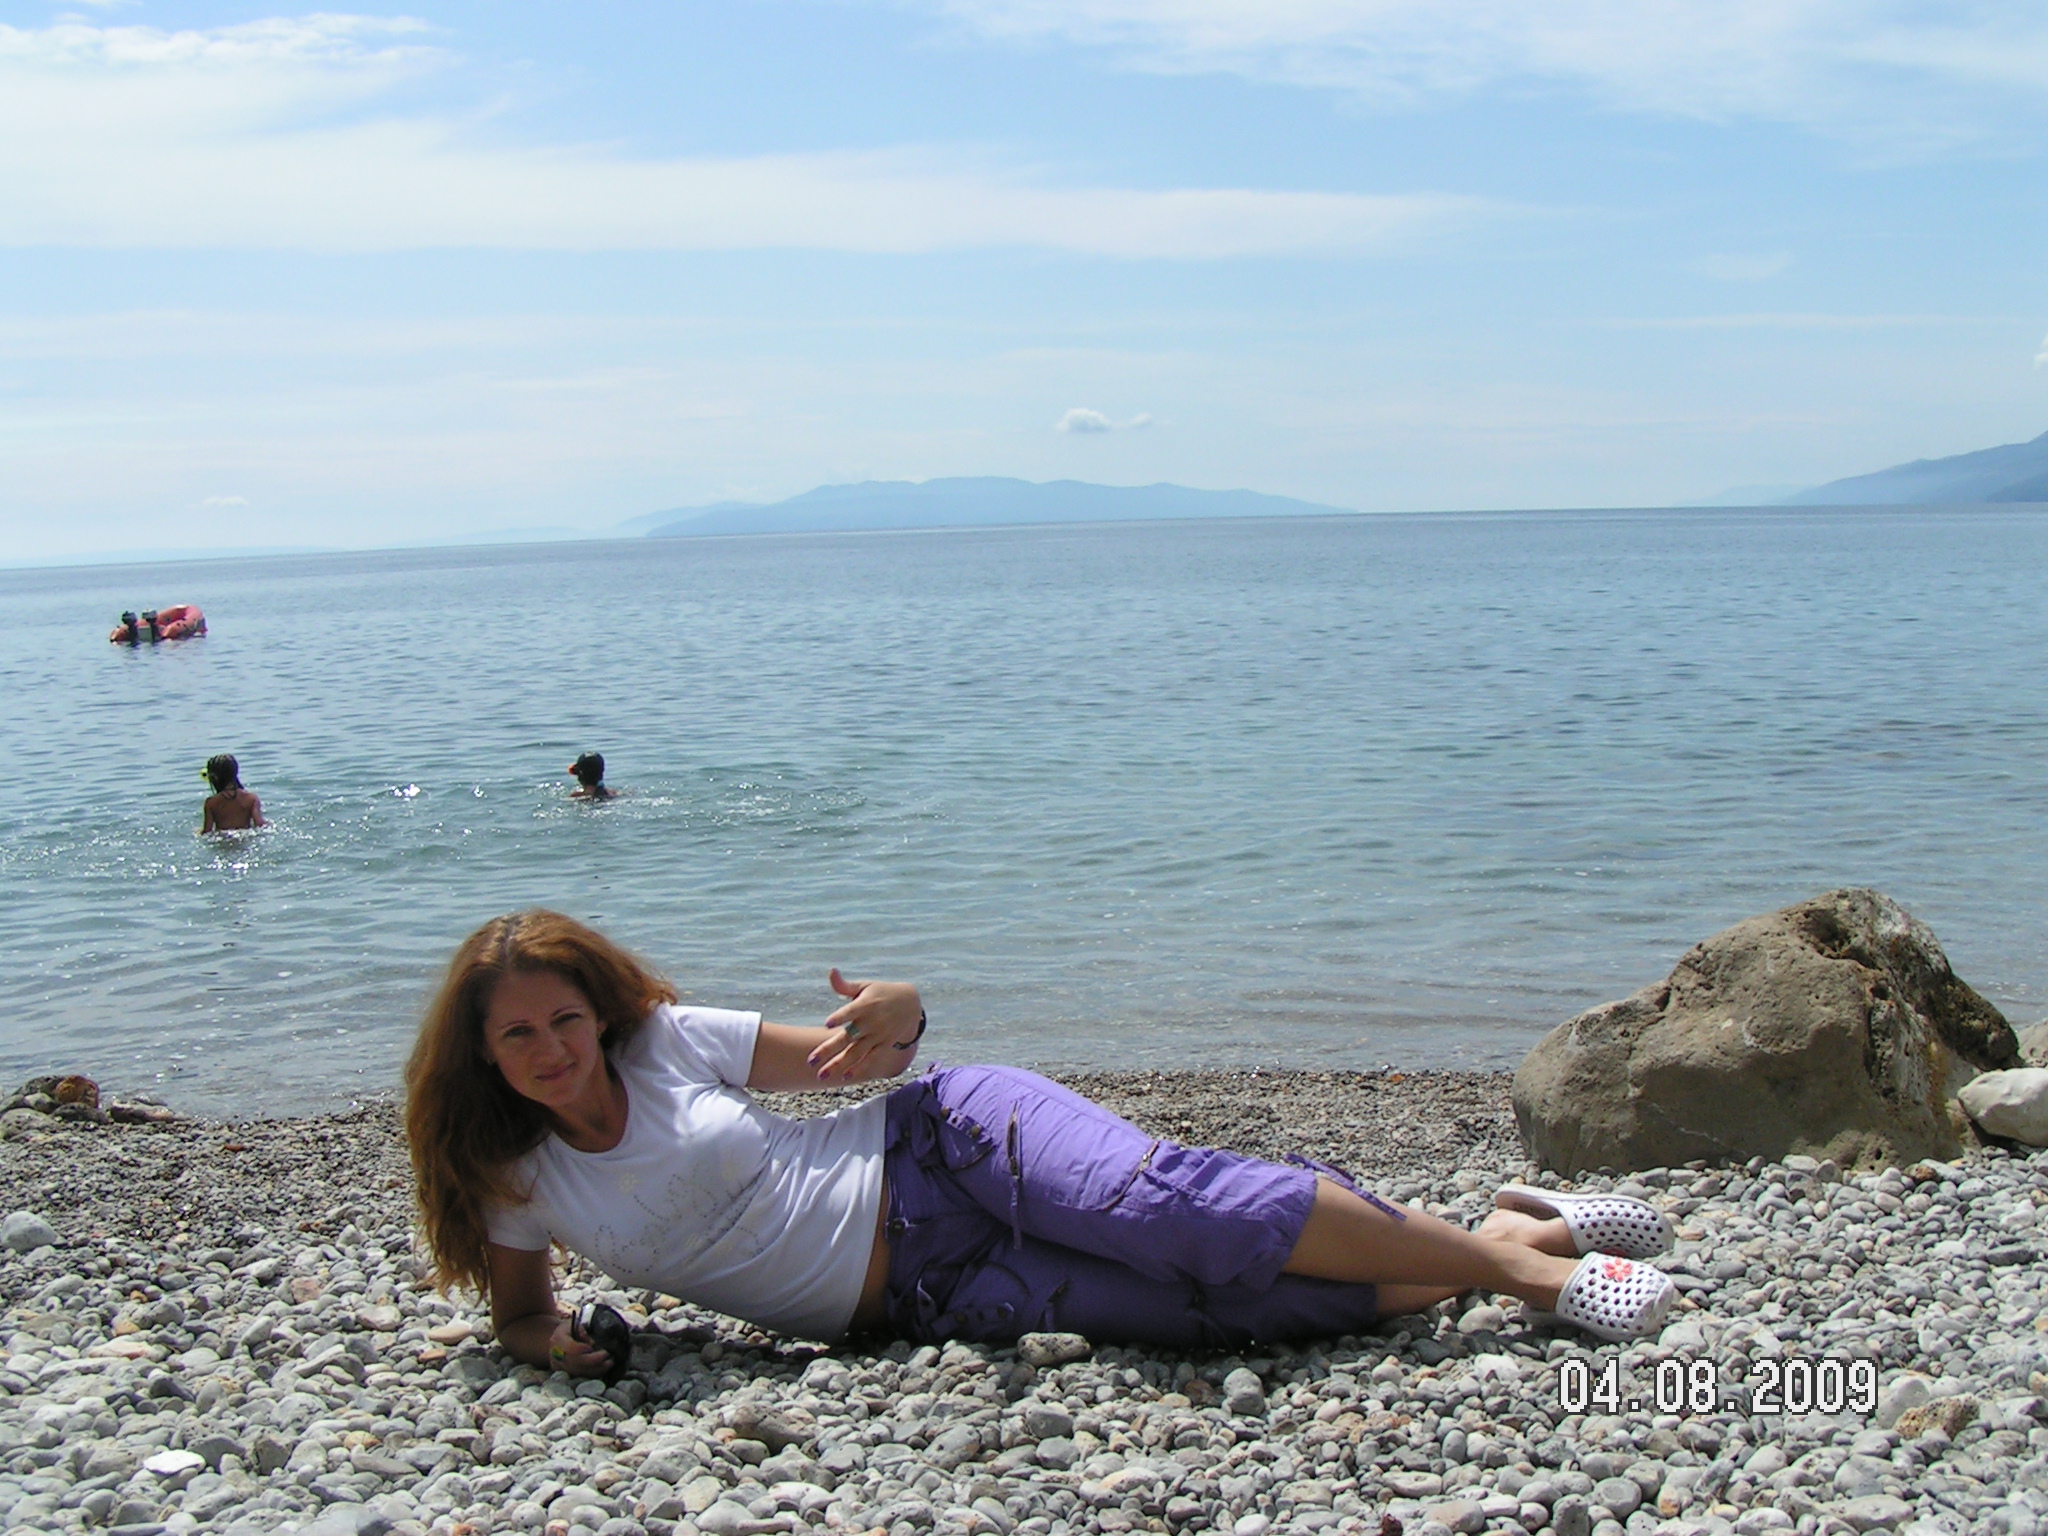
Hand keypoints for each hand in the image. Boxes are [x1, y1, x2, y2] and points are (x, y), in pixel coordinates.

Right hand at [545, 1318, 610, 1377]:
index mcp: (558, 1339)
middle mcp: (558, 1355)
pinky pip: (581, 1376)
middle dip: (595, 1360)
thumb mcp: (574, 1323)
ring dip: (597, 1369)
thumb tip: (592, 1343)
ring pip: (580, 1372)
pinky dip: (593, 1374)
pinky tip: (603, 1368)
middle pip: (577, 1362)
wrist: (556, 1342)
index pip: (570, 1348)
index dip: (582, 1349)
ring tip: (610, 1363)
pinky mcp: (566, 1374)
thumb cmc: (568, 1330)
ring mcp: (561, 1367)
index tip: (592, 1345)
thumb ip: (583, 1330)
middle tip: (608, 1355)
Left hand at [807, 969, 922, 1080]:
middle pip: (848, 1037)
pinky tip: (844, 1077)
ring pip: (856, 1053)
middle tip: (810, 1061)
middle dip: (828, 1049)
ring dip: (838, 1064)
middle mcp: (871, 1022)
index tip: (827, 1023)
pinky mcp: (884, 1045)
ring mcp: (878, 1036)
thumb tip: (831, 972)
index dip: (840, 1017)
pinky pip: (870, 1059)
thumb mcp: (865, 986)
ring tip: (821, 1075)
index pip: (851, 1011)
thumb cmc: (880, 993)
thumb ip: (845, 985)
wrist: (910, 1004)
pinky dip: (859, 1068)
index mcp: (866, 1004)